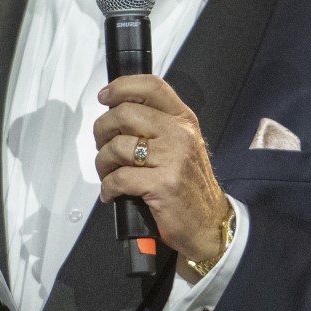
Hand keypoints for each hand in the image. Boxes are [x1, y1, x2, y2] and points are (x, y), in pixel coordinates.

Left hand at [93, 75, 227, 275]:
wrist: (209, 224)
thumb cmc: (188, 186)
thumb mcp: (180, 146)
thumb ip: (155, 126)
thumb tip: (116, 112)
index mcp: (183, 120)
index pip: (152, 86)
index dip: (122, 87)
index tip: (105, 96)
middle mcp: (180, 134)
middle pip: (125, 113)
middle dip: (102, 131)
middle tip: (103, 147)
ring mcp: (173, 159)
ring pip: (117, 147)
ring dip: (103, 163)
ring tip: (109, 174)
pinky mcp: (163, 185)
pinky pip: (119, 178)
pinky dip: (108, 187)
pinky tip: (112, 193)